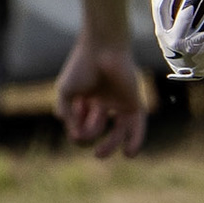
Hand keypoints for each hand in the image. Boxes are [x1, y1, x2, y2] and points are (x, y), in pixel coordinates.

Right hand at [54, 35, 145, 158]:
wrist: (103, 47)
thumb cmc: (82, 65)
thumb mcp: (66, 91)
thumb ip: (66, 112)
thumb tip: (74, 135)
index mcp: (86, 97)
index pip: (80, 121)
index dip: (75, 125)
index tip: (73, 115)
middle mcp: (103, 101)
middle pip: (97, 128)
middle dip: (89, 136)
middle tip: (84, 138)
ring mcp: (119, 102)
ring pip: (118, 130)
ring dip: (110, 145)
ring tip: (99, 154)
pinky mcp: (133, 101)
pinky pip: (137, 125)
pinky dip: (135, 140)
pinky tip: (128, 154)